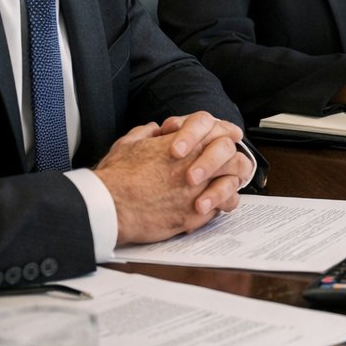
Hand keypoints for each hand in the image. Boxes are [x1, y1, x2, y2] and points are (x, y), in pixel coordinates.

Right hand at [94, 113, 252, 243]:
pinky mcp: (195, 215)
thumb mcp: (129, 144)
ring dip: (229, 186)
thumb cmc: (116, 177)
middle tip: (226, 168)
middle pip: (236, 159)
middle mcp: (198, 166)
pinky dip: (219, 206)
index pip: (222, 133)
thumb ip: (146, 134)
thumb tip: (153, 130)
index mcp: (186, 145)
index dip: (227, 136)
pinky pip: (221, 209)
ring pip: (233, 185)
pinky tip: (208, 207)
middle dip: (234, 163)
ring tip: (219, 189)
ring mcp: (199, 191)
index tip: (228, 141)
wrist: (109, 206)